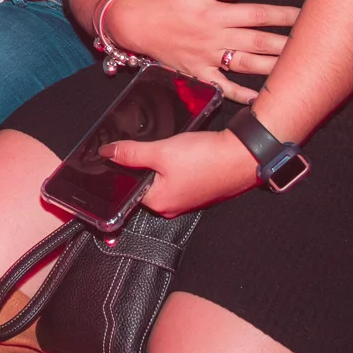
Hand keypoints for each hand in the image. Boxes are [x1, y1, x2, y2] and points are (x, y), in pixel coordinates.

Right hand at [105, 0, 297, 101]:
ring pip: (247, 65)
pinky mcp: (197, 74)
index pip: (259, 14)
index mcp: (216, 13)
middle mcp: (215, 37)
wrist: (133, 23)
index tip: (309, 17)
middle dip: (289, 44)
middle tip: (316, 48)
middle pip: (259, 41)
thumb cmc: (163, 0)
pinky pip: (223, 88)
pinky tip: (263, 100)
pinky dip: (243, 95)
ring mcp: (207, 59)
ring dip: (274, 68)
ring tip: (299, 70)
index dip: (286, 16)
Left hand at [106, 129, 257, 215]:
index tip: (122, 152)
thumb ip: (132, 153)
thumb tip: (108, 153)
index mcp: (159, 203)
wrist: (244, 155)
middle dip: (144, 164)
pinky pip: (178, 176)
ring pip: (162, 177)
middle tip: (149, 146)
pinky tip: (182, 151)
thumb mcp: (162, 151)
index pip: (128, 187)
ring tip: (169, 147)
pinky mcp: (198, 189)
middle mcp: (172, 206)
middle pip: (145, 182)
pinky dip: (176, 164)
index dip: (122, 168)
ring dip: (161, 162)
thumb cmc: (207, 158)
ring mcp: (187, 198)